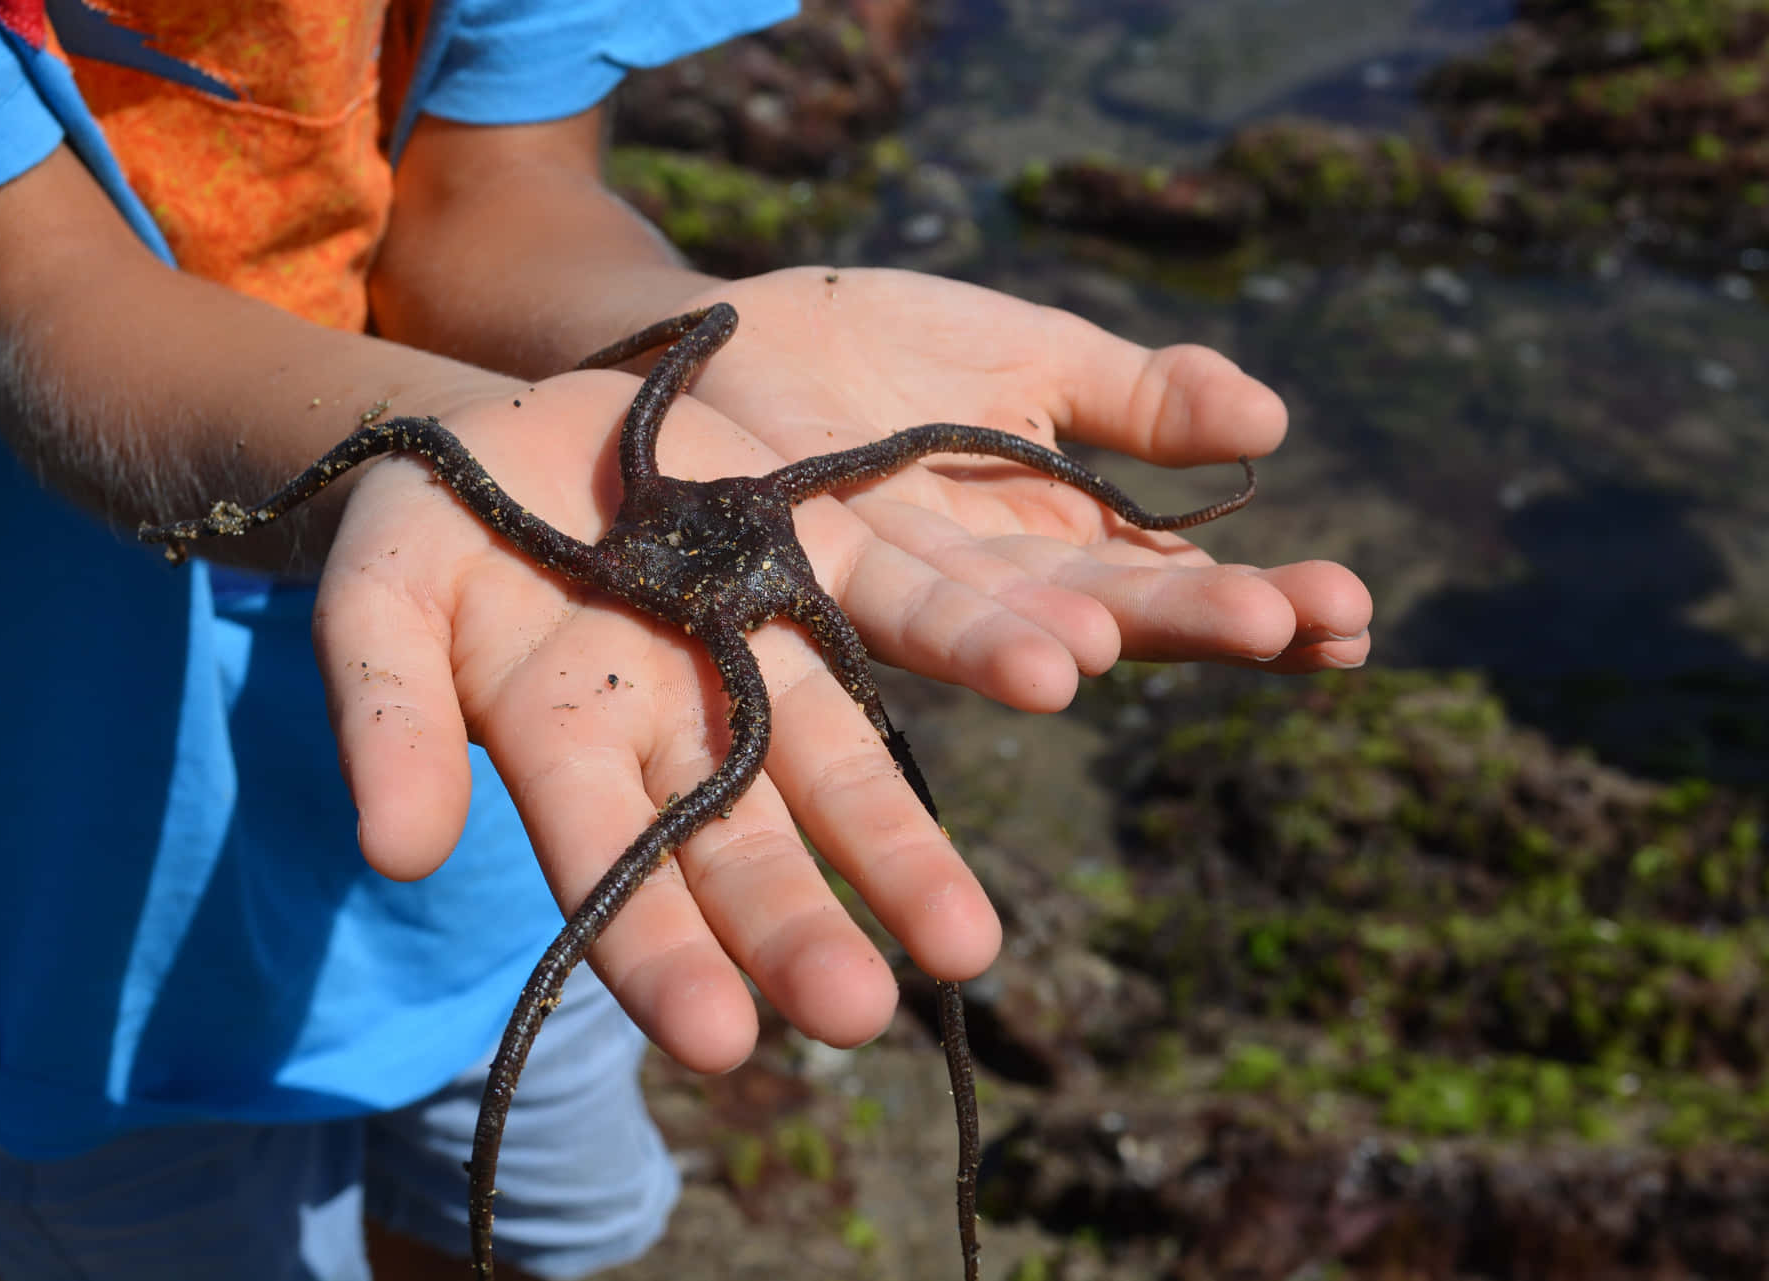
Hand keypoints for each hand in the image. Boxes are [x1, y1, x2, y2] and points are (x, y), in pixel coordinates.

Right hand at [318, 371, 997, 1071]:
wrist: (513, 426)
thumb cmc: (421, 522)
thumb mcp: (379, 596)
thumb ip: (387, 716)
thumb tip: (397, 852)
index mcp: (563, 748)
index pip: (613, 873)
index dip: (658, 955)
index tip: (721, 1041)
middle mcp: (676, 726)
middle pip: (742, 843)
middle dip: (794, 928)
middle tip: (859, 1012)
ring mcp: (754, 648)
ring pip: (837, 758)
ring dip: (902, 842)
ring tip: (970, 938)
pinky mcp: (815, 556)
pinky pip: (901, 604)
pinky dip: (974, 641)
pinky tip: (1058, 676)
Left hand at [669, 266, 1371, 708]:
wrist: (740, 335)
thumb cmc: (889, 349)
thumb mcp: (1037, 354)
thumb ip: (1143, 396)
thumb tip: (1271, 421)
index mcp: (1061, 539)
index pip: (1178, 581)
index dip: (1265, 605)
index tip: (1354, 616)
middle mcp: (996, 583)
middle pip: (1115, 614)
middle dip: (1205, 621)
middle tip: (1310, 625)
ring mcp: (908, 585)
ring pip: (1006, 623)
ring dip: (1079, 643)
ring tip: (1152, 657)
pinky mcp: (815, 567)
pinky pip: (898, 606)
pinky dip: (973, 633)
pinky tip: (1049, 659)